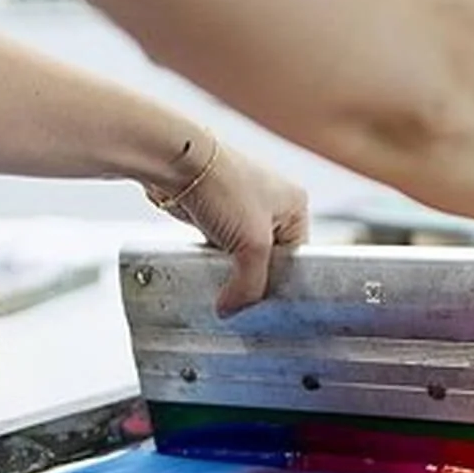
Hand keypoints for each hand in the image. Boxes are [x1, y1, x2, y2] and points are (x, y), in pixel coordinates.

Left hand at [150, 138, 309, 316]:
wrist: (176, 162)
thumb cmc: (223, 187)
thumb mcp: (251, 245)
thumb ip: (249, 286)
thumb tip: (233, 310)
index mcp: (296, 206)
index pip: (296, 258)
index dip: (280, 282)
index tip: (265, 302)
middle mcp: (273, 204)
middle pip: (269, 259)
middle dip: (252, 276)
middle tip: (242, 296)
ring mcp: (243, 208)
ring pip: (241, 255)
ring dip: (230, 269)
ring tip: (222, 281)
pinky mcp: (216, 212)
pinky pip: (220, 247)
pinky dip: (213, 259)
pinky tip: (205, 268)